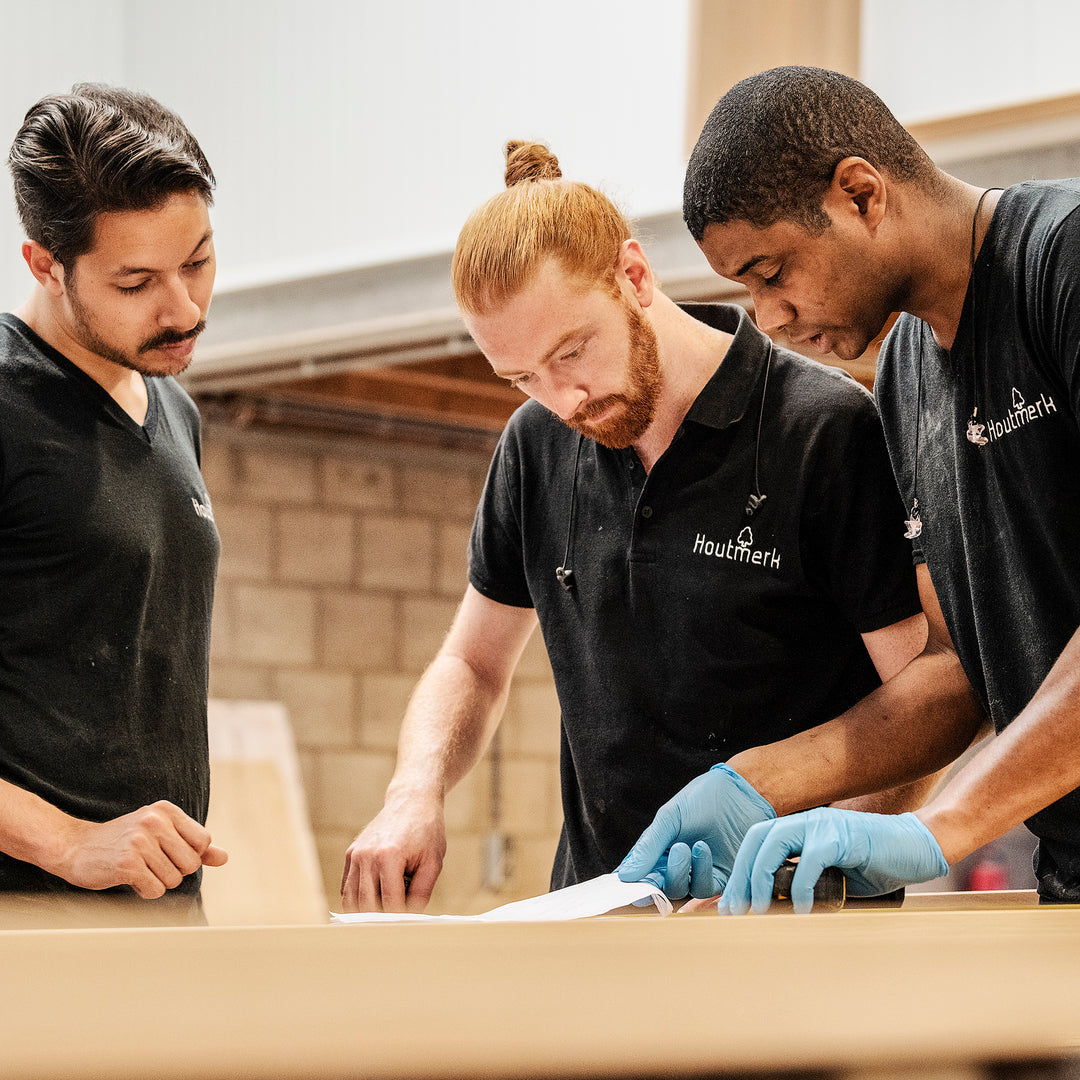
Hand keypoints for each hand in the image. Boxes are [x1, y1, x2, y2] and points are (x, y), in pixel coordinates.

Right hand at [55, 801, 226, 899]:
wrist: (74, 847)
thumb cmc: (124, 842)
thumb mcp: (160, 834)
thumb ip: (194, 844)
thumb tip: (225, 858)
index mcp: (167, 810)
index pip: (204, 841)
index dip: (190, 855)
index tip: (167, 853)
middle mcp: (155, 821)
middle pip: (191, 863)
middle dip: (175, 871)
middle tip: (150, 863)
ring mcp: (141, 841)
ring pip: (174, 879)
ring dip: (158, 882)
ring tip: (138, 869)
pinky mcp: (127, 863)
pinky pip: (156, 890)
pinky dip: (145, 892)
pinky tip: (130, 879)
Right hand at [340, 795, 445, 912]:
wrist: (412, 801)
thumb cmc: (426, 830)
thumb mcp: (433, 862)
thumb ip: (421, 893)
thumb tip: (410, 919)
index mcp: (388, 857)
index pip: (390, 904)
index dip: (402, 918)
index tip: (412, 921)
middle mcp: (366, 856)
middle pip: (367, 906)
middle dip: (384, 917)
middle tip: (401, 915)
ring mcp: (355, 855)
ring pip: (351, 901)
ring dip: (369, 910)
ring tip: (390, 904)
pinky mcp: (350, 854)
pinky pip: (347, 888)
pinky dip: (359, 898)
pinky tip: (379, 894)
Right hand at [616, 764, 775, 898]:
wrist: (741, 791)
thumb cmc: (702, 799)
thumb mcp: (669, 817)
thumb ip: (648, 846)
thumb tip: (625, 876)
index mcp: (658, 850)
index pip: (639, 876)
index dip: (630, 885)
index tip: (625, 885)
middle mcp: (676, 865)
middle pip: (657, 889)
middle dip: (655, 882)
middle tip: (659, 865)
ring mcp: (698, 873)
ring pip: (679, 891)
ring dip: (679, 872)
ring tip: (684, 847)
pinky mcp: (721, 878)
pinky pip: (704, 888)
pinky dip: (700, 871)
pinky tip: (702, 849)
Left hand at [719, 807, 947, 914]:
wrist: (918, 846)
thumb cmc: (877, 865)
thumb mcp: (833, 877)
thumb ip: (805, 885)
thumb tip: (776, 912)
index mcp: (800, 830)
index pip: (756, 844)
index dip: (740, 873)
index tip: (731, 906)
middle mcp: (805, 822)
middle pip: (757, 842)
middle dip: (741, 877)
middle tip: (735, 912)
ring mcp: (822, 826)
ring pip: (774, 845)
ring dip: (761, 879)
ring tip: (759, 911)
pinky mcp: (841, 836)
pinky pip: (809, 860)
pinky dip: (800, 887)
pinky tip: (800, 910)